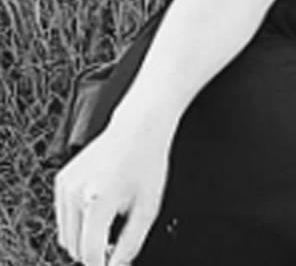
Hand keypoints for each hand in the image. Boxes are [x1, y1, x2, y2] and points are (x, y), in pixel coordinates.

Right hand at [54, 119, 172, 265]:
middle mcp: (75, 193)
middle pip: (74, 248)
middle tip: (116, 245)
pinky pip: (63, 217)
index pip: (90, 253)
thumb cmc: (147, 163)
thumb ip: (131, 243)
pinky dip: (78, 223)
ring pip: (65, 236)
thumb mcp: (148, 207)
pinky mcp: (61, 181)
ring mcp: (65, 186)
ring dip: (84, 240)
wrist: (138, 128)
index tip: (113, 264)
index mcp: (98, 200)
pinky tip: (100, 209)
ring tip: (110, 227)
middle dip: (94, 253)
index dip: (104, 265)